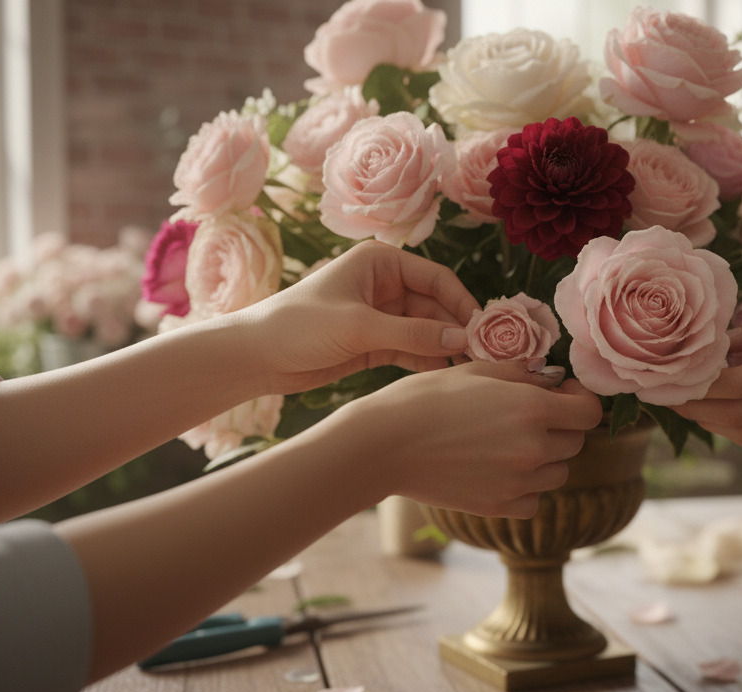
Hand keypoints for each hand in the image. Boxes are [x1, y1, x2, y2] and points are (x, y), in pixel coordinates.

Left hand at [230, 241, 482, 393]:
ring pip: (428, 331)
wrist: (256, 357)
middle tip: (486, 357)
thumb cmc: (300, 326)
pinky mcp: (375, 344)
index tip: (485, 330)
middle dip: (458, 330)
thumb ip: (413, 333)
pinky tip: (447, 378)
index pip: (437, 279)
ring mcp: (382, 316)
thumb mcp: (359, 327)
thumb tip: (462, 339)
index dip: (463, 303)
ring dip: (447, 349)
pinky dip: (430, 362)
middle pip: (437, 307)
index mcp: (381, 263)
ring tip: (473, 371)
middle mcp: (386, 286)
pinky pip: (413, 350)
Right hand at [338, 361, 604, 517]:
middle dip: (560, 426)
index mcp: (532, 409)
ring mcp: (518, 482)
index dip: (579, 400)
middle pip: (574, 442)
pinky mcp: (499, 507)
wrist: (384, 444)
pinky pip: (533, 500)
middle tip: (529, 416)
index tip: (561, 394)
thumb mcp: (476, 370)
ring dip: (545, 458)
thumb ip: (521, 374)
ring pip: (558, 473)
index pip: (589, 412)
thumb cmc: (424, 398)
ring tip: (510, 444)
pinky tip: (501, 471)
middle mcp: (533, 448)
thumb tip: (551, 380)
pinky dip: (526, 488)